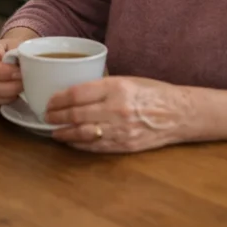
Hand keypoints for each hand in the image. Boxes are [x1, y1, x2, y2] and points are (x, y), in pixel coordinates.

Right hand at [0, 38, 24, 113]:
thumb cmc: (15, 50)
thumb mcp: (19, 45)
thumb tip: (28, 65)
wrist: (13, 58)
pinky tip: (15, 96)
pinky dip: (5, 103)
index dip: (4, 72)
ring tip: (21, 90)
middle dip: (9, 87)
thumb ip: (21, 53)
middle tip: (24, 84)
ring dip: (8, 96)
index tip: (20, 73)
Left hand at [46, 75, 184, 152]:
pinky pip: (95, 146)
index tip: (49, 101)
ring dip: (64, 133)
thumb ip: (101, 87)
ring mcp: (120, 129)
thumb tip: (73, 94)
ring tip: (54, 132)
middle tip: (46, 117)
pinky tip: (71, 142)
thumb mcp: (127, 80)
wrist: (180, 114)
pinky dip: (79, 145)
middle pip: (76, 114)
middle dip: (56, 117)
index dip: (58, 99)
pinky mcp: (125, 145)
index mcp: (116, 87)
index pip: (76, 94)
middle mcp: (116, 108)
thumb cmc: (152, 93)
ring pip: (82, 133)